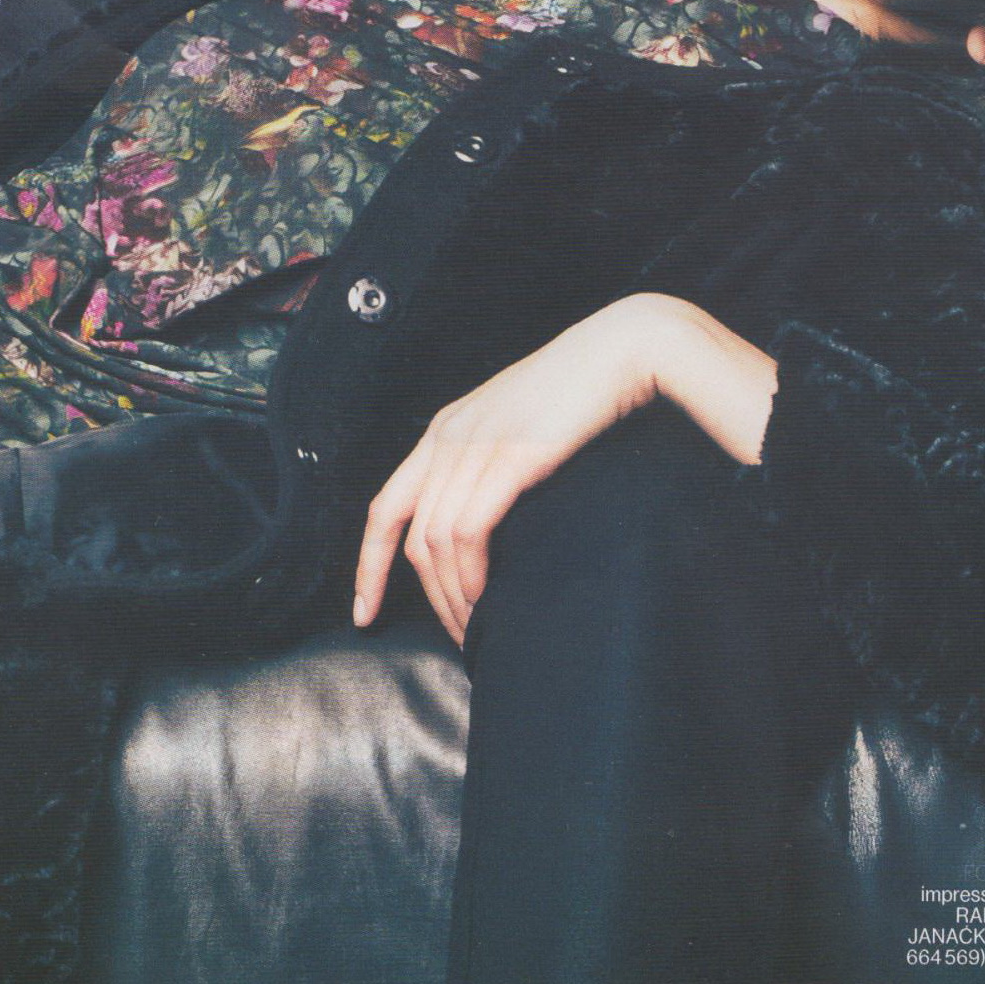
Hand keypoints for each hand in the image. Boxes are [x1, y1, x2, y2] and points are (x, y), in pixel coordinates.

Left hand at [352, 292, 775, 643]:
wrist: (620, 348)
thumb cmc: (582, 386)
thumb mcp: (518, 418)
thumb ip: (493, 457)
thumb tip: (489, 517)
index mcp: (445, 429)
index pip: (386, 507)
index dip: (369, 566)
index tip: (364, 612)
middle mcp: (449, 437)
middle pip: (411, 535)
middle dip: (423, 597)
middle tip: (453, 636)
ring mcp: (478, 445)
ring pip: (436, 541)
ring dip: (451, 596)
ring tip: (473, 629)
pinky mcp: (510, 456)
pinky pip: (469, 530)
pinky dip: (471, 574)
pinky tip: (486, 599)